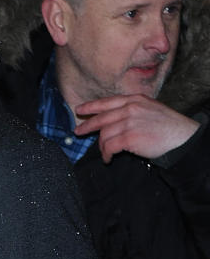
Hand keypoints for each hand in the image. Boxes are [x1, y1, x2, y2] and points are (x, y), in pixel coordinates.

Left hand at [74, 94, 198, 163]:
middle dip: (87, 125)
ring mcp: (129, 122)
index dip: (92, 106)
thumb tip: (115, 119)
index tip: (80, 109)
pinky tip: (108, 158)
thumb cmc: (168, 126)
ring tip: (105, 153)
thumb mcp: (151, 108)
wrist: (181, 137)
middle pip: (102, 118)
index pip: (108, 101)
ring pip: (104, 135)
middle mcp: (131, 108)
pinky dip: (106, 154)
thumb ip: (133, 110)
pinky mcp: (129, 137)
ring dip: (101, 146)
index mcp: (135, 100)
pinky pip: (109, 147)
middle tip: (78, 131)